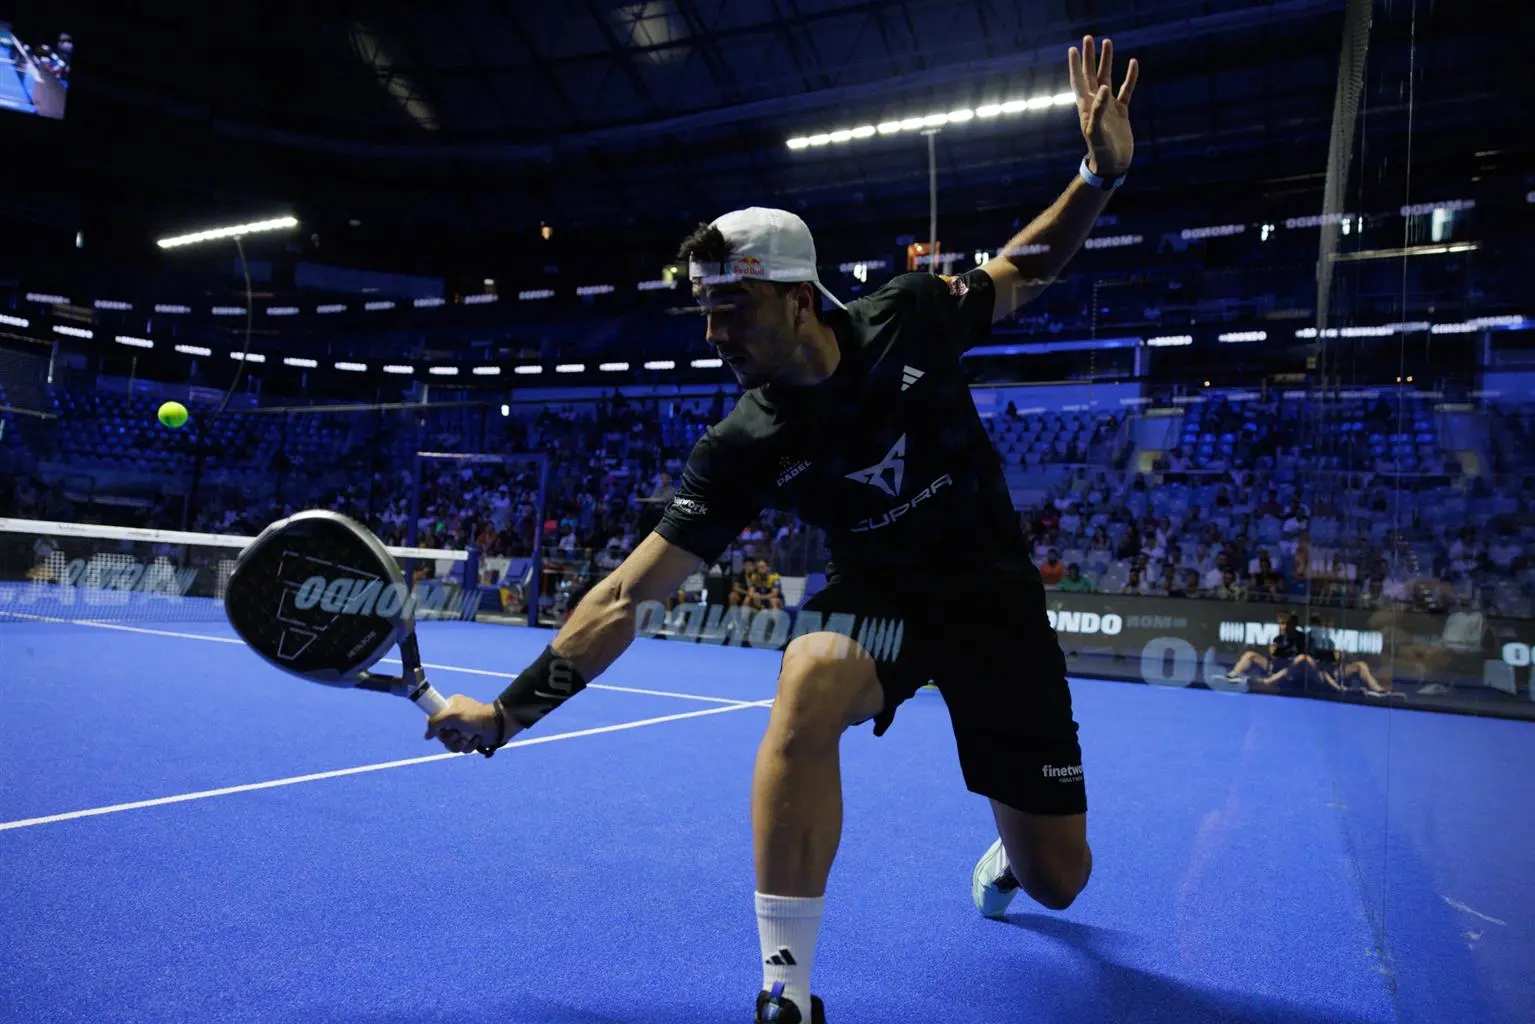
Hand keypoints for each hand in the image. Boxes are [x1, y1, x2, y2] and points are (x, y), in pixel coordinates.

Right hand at [425, 694, 501, 754]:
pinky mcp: (470, 739)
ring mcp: (462, 729)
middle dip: (449, 738)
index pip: (434, 719)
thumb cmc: (475, 716)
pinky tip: (476, 739)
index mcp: (450, 706)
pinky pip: (461, 748)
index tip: (441, 729)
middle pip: (441, 735)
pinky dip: (468, 746)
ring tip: (467, 738)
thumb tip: (427, 736)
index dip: (436, 727)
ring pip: (450, 744)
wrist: (497, 726)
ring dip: (458, 743)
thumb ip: (435, 722)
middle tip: (457, 734)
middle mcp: (455, 718)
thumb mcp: (452, 715)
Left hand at [1069, 35, 1138, 178]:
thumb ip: (1097, 111)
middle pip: (1091, 74)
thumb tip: (1103, 88)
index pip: (1079, 81)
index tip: (1073, 49)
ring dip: (1107, 61)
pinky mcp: (1122, 112)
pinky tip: (1133, 64)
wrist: (1112, 167)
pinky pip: (1126, 90)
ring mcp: (1109, 107)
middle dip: (1089, 57)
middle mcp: (1096, 104)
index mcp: (1086, 107)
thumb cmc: (1100, 152)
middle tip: (1089, 38)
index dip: (1075, 65)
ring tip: (1108, 42)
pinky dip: (1129, 77)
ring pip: (1107, 78)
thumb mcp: (1096, 132)